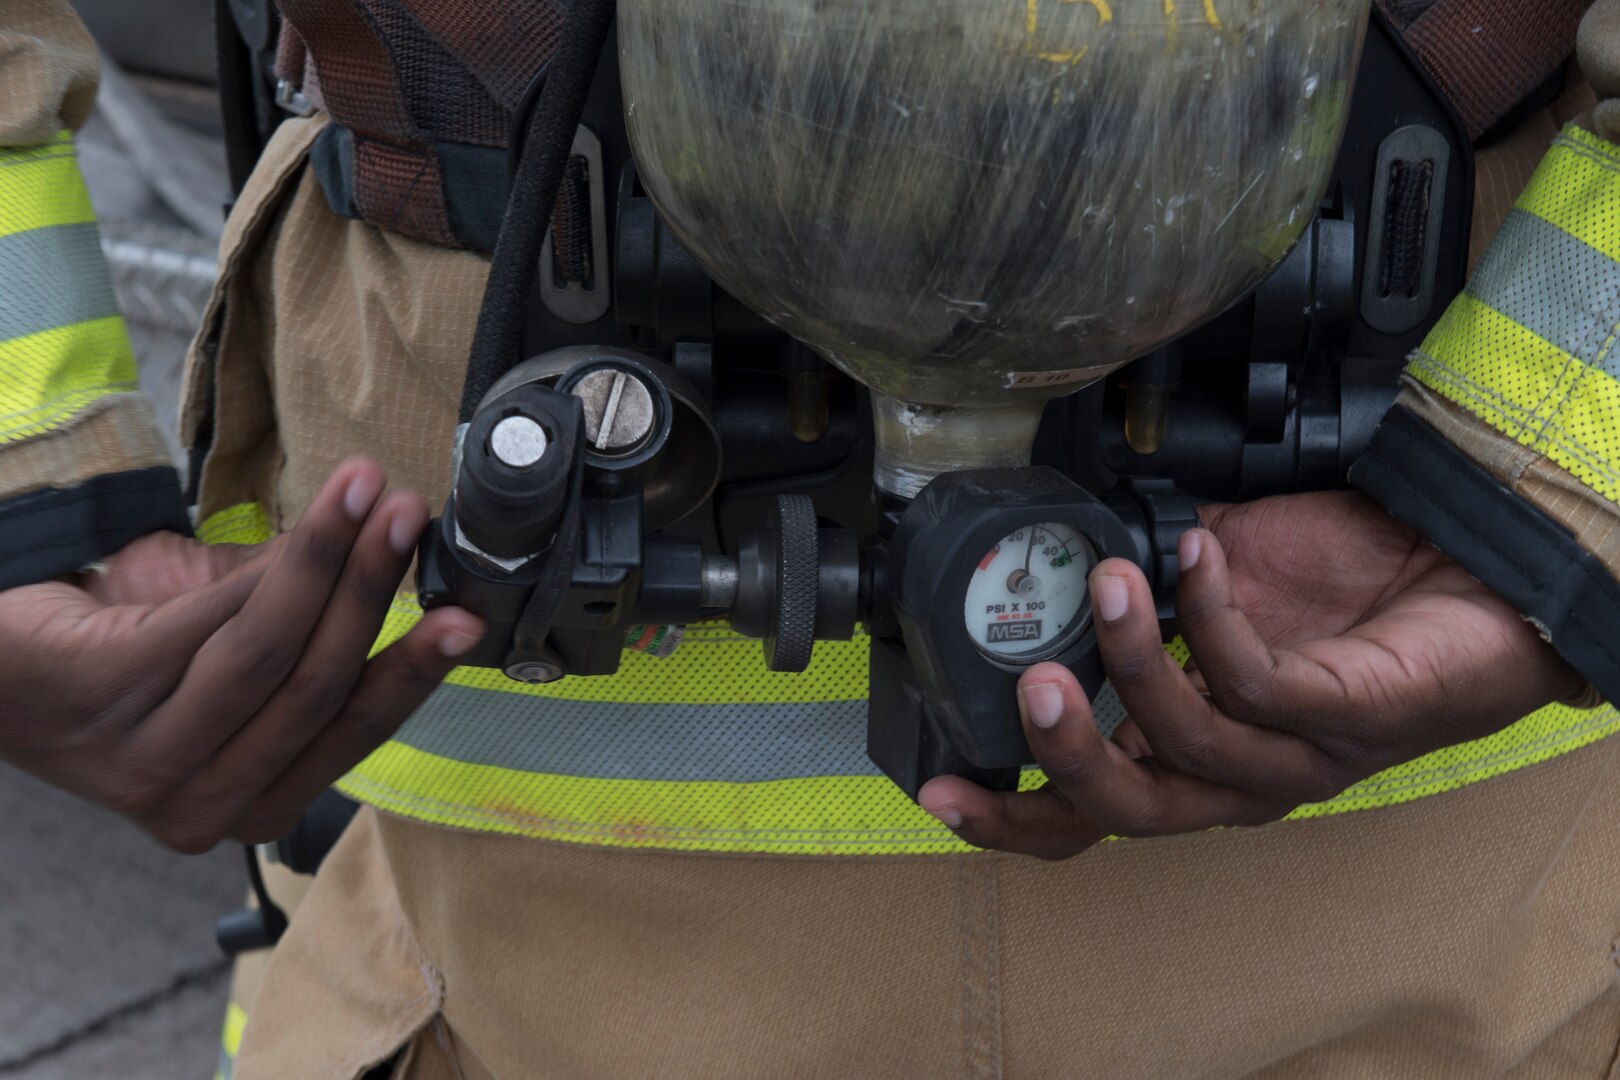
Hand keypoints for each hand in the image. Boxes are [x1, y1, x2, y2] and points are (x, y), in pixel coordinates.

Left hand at [0, 459, 483, 852]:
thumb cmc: (125, 646)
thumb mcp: (238, 650)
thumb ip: (310, 627)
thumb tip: (397, 551)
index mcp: (250, 805)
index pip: (354, 736)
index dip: (416, 671)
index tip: (465, 615)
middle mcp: (199, 806)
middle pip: (318, 690)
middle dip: (376, 591)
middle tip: (412, 515)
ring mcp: (143, 765)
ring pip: (271, 656)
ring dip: (333, 563)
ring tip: (369, 490)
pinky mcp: (99, 698)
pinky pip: (211, 626)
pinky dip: (275, 565)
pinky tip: (311, 519)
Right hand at [918, 491, 1584, 859]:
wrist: (1465, 563)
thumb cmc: (1346, 582)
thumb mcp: (1214, 580)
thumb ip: (1141, 580)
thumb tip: (1064, 536)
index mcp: (1185, 752)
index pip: (1086, 813)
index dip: (1010, 814)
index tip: (941, 785)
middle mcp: (1235, 774)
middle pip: (1128, 813)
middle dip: (1064, 759)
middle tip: (1029, 686)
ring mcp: (1295, 755)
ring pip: (1192, 746)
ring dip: (1138, 663)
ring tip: (1111, 583)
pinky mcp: (1349, 718)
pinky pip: (1260, 682)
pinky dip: (1213, 616)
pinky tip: (1194, 557)